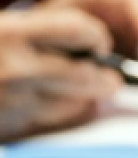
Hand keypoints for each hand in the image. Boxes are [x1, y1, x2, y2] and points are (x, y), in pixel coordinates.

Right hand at [0, 6, 122, 139]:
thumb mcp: (0, 29)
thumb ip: (34, 32)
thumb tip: (86, 42)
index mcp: (7, 32)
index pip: (79, 29)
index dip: (94, 35)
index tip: (96, 41)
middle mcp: (14, 68)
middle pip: (87, 75)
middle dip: (102, 75)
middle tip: (107, 76)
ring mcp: (13, 101)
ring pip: (76, 104)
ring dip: (84, 98)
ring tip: (83, 90)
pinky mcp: (10, 128)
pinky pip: (52, 122)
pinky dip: (59, 114)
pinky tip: (51, 104)